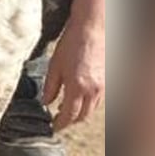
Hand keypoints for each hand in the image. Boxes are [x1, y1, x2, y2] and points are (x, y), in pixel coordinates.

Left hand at [43, 0, 104, 129]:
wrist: (93, 28)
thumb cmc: (71, 43)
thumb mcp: (54, 65)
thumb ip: (50, 86)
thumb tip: (45, 102)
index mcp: (77, 87)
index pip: (69, 116)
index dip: (60, 124)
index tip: (53, 126)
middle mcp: (93, 90)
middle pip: (82, 116)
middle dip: (70, 121)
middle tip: (58, 119)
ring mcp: (103, 86)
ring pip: (92, 109)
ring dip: (80, 113)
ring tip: (67, 110)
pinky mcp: (109, 81)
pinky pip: (99, 100)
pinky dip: (88, 103)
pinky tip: (79, 98)